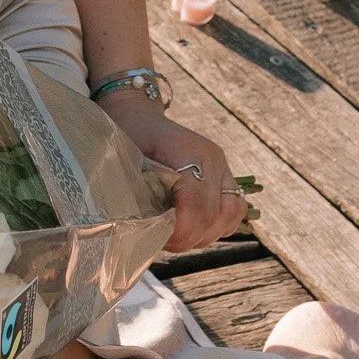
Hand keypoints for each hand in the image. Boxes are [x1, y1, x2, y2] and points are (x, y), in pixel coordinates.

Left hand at [95, 89, 245, 253]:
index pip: (196, 202)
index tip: (158, 238)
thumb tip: (146, 228)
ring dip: (203, 234)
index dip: (181, 228)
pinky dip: (216, 226)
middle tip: (162, 240)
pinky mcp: (226, 178)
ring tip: (176, 235)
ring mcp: (223, 167)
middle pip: (213, 214)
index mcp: (187, 150)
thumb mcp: (124, 159)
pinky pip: (234, 211)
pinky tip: (192, 228)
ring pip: (229, 216)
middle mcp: (212, 158)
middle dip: (188, 236)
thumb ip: (136, 191)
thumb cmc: (128, 136)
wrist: (141, 118)